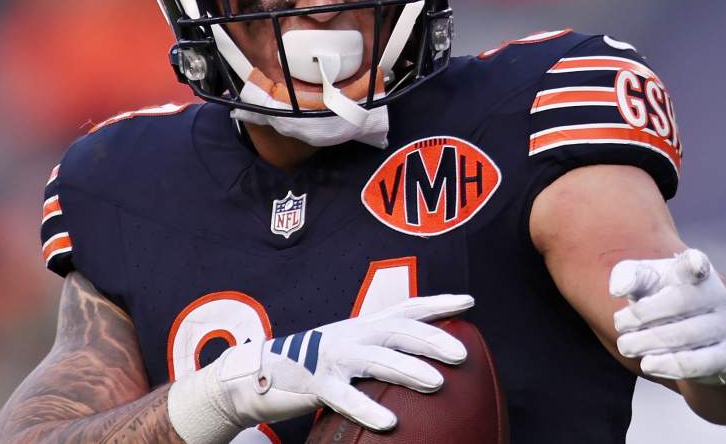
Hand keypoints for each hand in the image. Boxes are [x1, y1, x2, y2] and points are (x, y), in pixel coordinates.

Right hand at [188, 294, 472, 437]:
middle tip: (462, 354)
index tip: (469, 302)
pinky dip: (368, 409)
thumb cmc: (312, 367)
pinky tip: (390, 422)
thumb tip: (422, 368)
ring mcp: (333, 358)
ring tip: (438, 383)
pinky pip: (345, 397)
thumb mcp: (349, 353)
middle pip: (397, 330)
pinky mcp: (315, 384)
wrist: (256, 374)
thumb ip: (380, 355)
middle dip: (432, 339)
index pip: (405, 308)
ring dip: (409, 370)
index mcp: (363, 327)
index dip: (437, 303)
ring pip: (376, 360)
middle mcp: (352, 335)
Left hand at [609, 249, 725, 384]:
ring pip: (685, 336)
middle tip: (619, 323)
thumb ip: (627, 275)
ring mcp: (723, 326)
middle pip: (680, 302)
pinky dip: (667, 366)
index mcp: (695, 270)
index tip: (695, 263)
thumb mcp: (644, 279)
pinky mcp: (723, 356)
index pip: (697, 263)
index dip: (696, 263)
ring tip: (626, 346)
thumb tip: (617, 289)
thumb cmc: (662, 295)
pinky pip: (696, 363)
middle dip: (642, 316)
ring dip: (647, 342)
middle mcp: (715, 295)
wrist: (692, 329)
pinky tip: (647, 364)